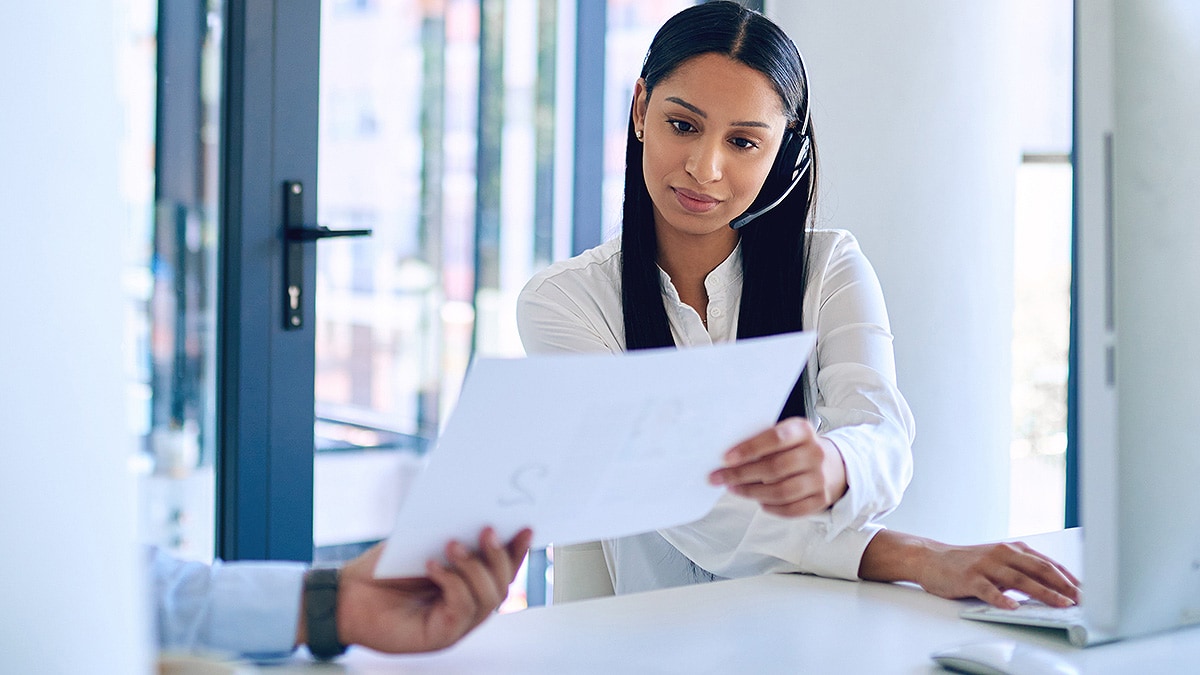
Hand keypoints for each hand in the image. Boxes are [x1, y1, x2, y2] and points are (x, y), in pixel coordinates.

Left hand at [316, 527, 532, 653]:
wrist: (346, 595)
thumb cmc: (383, 571)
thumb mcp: (423, 546)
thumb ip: (452, 538)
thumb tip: (478, 518)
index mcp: (468, 584)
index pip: (502, 569)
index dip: (517, 550)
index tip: (525, 526)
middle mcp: (467, 607)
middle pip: (502, 584)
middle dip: (498, 556)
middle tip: (486, 529)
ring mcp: (456, 625)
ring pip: (488, 599)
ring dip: (474, 567)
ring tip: (452, 544)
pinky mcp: (441, 637)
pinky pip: (462, 609)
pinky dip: (453, 584)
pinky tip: (433, 566)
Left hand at [708, 417, 847, 516]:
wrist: (832, 465)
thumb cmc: (795, 448)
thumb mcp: (785, 435)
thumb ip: (762, 442)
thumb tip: (728, 459)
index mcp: (804, 431)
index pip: (775, 438)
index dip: (749, 448)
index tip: (726, 458)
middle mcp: (815, 453)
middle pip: (774, 468)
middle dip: (741, 474)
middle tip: (719, 477)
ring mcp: (820, 479)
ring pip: (780, 491)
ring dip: (751, 492)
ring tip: (734, 488)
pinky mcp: (821, 500)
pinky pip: (790, 509)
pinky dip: (770, 507)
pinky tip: (758, 500)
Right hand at [859, 530, 1081, 608]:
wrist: (931, 558)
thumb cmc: (968, 563)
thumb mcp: (999, 561)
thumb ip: (1023, 570)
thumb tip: (1055, 588)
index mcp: (1013, 549)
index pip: (1048, 564)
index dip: (1069, 578)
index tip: (1087, 592)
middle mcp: (1002, 553)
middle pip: (1039, 569)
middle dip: (1064, 586)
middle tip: (1081, 600)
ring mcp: (985, 565)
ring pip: (1020, 579)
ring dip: (1043, 593)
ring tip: (1060, 604)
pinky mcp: (969, 578)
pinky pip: (988, 589)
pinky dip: (1001, 598)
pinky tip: (1012, 607)